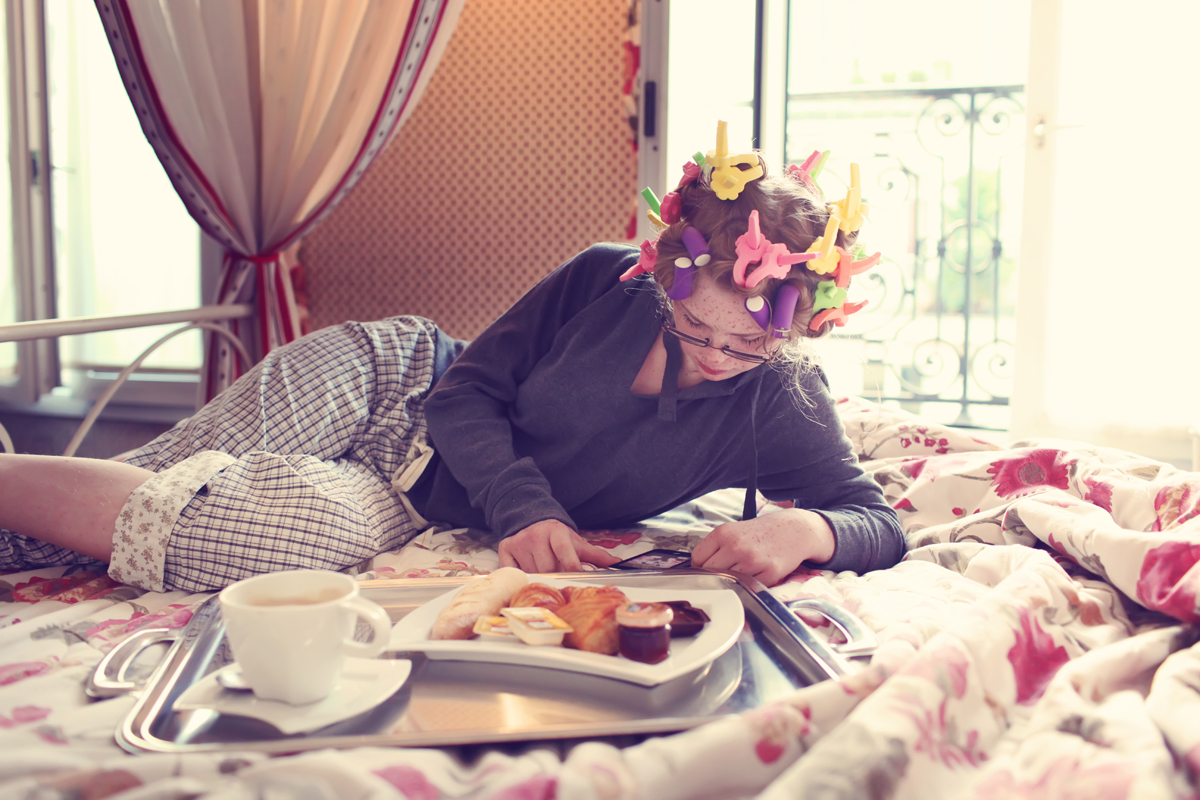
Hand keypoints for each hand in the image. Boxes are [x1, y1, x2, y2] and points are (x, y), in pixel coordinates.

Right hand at [498, 519, 621, 572]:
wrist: (529, 518)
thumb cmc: (556, 536)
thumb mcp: (575, 542)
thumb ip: (596, 555)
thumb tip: (619, 564)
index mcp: (556, 531)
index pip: (565, 552)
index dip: (572, 567)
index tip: (576, 577)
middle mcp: (536, 535)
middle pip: (548, 568)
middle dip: (554, 575)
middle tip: (557, 574)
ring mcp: (519, 542)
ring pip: (531, 573)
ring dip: (539, 578)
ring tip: (543, 570)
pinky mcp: (505, 548)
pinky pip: (513, 572)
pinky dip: (521, 577)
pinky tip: (527, 571)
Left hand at [690, 508, 834, 585]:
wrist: (793, 530)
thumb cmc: (760, 532)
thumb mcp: (734, 530)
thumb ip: (716, 547)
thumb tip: (696, 568)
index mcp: (724, 533)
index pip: (697, 558)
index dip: (700, 566)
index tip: (706, 568)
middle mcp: (736, 546)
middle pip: (710, 573)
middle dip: (714, 575)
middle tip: (723, 574)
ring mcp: (753, 561)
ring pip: (729, 582)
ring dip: (733, 581)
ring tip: (741, 572)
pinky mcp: (769, 573)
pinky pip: (750, 587)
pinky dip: (750, 585)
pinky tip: (756, 574)